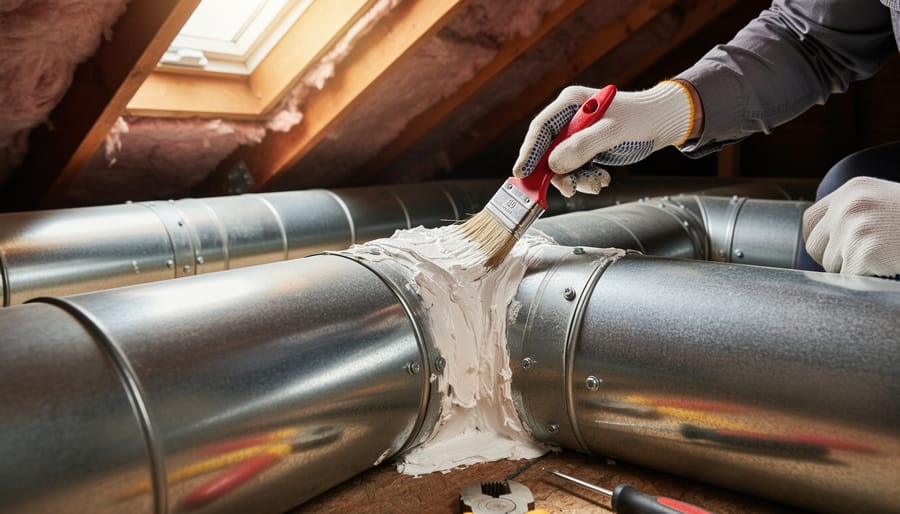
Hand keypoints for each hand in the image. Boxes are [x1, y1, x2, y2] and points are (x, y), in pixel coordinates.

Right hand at [513, 81, 695, 196]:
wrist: (664, 122)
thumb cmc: (641, 118)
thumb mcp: (612, 132)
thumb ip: (582, 147)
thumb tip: (553, 165)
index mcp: (570, 103)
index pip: (541, 128)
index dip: (529, 152)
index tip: (523, 172)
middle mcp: (569, 118)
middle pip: (548, 150)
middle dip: (557, 173)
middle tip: (569, 189)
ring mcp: (577, 135)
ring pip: (561, 165)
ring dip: (576, 179)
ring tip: (597, 183)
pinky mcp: (585, 149)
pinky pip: (575, 169)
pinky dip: (586, 179)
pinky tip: (601, 180)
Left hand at [803, 176, 899, 276]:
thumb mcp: (883, 202)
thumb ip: (853, 211)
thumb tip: (821, 239)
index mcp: (853, 190)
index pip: (810, 220)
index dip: (818, 240)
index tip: (830, 251)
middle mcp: (849, 205)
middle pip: (814, 245)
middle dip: (831, 258)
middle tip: (857, 262)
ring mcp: (855, 228)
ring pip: (830, 265)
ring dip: (850, 270)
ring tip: (879, 259)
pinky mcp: (864, 251)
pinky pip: (847, 278)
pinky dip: (863, 280)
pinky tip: (883, 268)